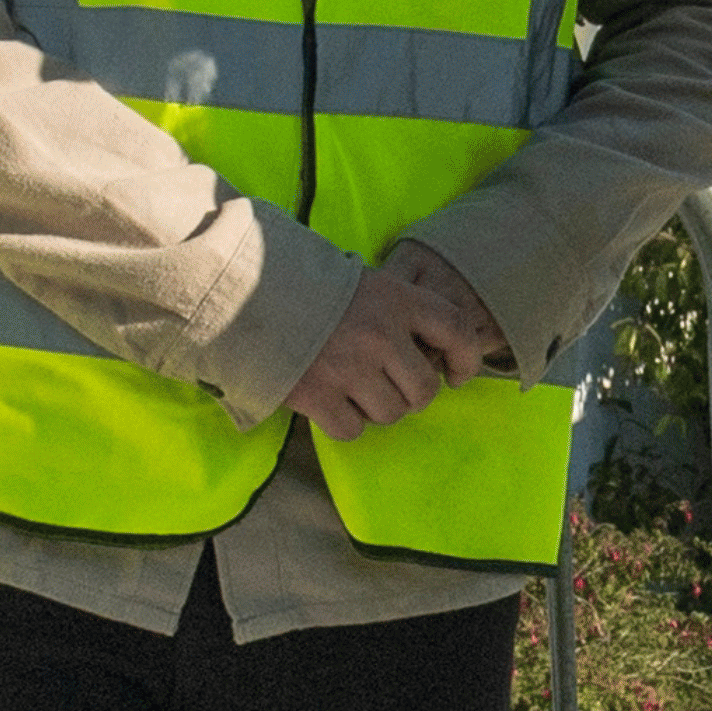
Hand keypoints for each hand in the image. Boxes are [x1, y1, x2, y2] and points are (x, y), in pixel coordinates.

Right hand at [284, 245, 510, 439]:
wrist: (245, 291)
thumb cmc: (308, 285)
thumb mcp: (362, 281)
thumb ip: (396, 310)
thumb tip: (428, 347)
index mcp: (397, 299)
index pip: (456, 330)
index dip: (466, 359)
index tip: (455, 374)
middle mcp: (381, 336)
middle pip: (423, 389)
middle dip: (412, 395)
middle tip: (392, 386)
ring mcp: (350, 368)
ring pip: (391, 414)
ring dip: (378, 409)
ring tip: (356, 391)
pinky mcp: (317, 396)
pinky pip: (352, 430)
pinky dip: (345, 423)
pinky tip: (331, 403)